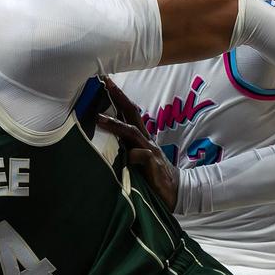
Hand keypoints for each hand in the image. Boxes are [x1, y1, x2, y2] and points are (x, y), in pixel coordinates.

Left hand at [94, 76, 180, 210]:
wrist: (175, 192)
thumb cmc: (152, 176)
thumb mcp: (136, 159)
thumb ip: (124, 148)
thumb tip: (101, 141)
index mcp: (142, 138)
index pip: (129, 112)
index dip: (118, 96)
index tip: (105, 81)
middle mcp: (146, 140)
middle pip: (132, 113)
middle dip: (119, 97)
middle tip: (105, 82)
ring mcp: (151, 151)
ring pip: (132, 133)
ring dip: (115, 124)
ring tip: (99, 118)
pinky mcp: (154, 165)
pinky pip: (142, 156)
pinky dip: (133, 155)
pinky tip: (127, 158)